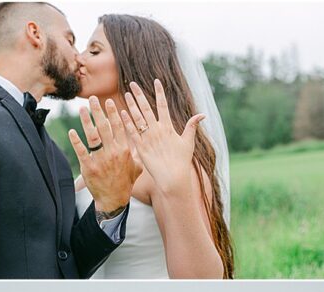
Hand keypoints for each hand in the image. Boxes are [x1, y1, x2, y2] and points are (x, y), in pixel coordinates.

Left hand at [68, 96, 139, 214]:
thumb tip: (140, 141)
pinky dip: (76, 141)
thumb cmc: (125, 182)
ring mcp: (101, 160)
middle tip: (93, 98)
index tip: (109, 101)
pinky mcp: (89, 167)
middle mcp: (113, 153)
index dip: (113, 113)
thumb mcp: (137, 168)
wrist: (114, 199)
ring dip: (86, 121)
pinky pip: (82, 151)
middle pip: (104, 127)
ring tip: (82, 109)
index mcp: (125, 151)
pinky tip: (72, 131)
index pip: (119, 128)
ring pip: (93, 136)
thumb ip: (137, 153)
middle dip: (98, 111)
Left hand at [119, 79, 204, 198]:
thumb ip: (192, 126)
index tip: (156, 81)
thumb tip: (202, 115)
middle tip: (132, 84)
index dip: (160, 92)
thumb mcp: (188, 143)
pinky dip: (126, 121)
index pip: (163, 105)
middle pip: (146, 108)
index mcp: (168, 128)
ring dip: (131, 105)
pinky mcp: (140, 147)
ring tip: (126, 94)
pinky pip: (131, 131)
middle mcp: (157, 130)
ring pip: (137, 117)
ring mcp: (148, 138)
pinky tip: (121, 112)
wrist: (173, 178)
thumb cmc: (182, 162)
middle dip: (139, 94)